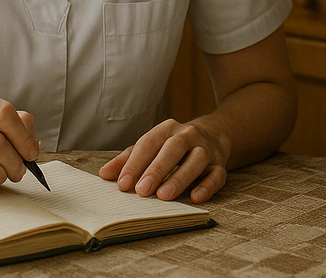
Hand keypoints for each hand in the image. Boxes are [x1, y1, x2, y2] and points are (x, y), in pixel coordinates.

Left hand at [98, 118, 230, 202]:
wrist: (215, 134)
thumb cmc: (174, 146)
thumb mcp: (152, 146)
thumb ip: (128, 159)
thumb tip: (105, 174)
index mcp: (167, 129)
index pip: (149, 143)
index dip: (135, 163)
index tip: (122, 184)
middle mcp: (188, 135)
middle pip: (173, 148)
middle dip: (156, 169)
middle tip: (142, 191)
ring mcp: (206, 149)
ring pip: (195, 160)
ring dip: (180, 178)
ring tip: (164, 196)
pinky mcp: (220, 164)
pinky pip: (217, 174)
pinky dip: (208, 186)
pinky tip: (196, 197)